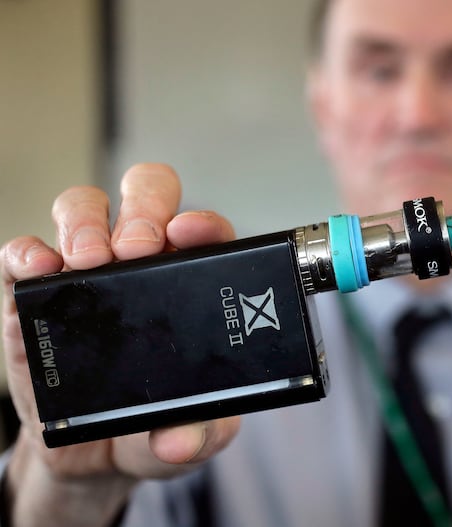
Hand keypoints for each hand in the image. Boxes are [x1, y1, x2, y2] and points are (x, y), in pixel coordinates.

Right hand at [1, 164, 240, 526]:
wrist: (98, 455)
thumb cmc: (156, 430)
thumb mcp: (190, 438)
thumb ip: (196, 437)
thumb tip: (180, 441)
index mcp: (193, 286)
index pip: (205, 233)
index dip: (201, 222)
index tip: (192, 233)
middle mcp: (142, 267)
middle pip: (146, 199)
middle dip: (143, 210)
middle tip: (137, 249)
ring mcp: (87, 277)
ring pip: (85, 210)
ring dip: (86, 223)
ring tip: (87, 260)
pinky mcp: (37, 298)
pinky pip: (25, 255)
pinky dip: (27, 252)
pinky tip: (39, 268)